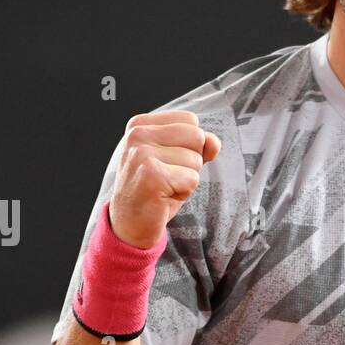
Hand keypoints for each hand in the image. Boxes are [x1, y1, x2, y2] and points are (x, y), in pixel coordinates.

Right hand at [109, 110, 220, 249]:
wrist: (130, 223)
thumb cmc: (155, 190)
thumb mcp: (178, 161)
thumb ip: (198, 146)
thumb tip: (214, 141)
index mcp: (141, 124)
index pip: (190, 121)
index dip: (190, 146)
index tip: (167, 163)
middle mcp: (138, 134)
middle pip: (196, 136)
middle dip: (191, 162)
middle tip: (169, 178)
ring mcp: (142, 153)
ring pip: (195, 159)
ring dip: (187, 179)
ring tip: (165, 188)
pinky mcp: (152, 174)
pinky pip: (192, 178)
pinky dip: (184, 192)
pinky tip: (164, 197)